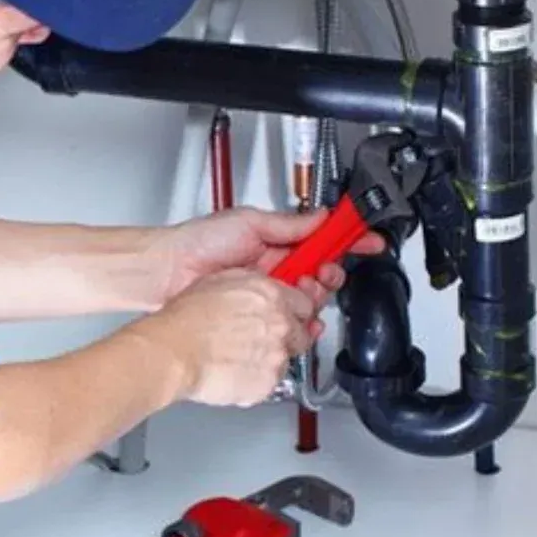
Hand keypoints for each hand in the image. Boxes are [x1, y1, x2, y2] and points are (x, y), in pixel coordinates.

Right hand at [125, 269, 318, 407]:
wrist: (174, 352)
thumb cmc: (187, 318)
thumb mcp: (220, 281)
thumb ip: (254, 285)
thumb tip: (265, 289)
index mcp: (272, 296)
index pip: (307, 302)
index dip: (295, 310)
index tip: (290, 313)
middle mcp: (281, 325)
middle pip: (303, 332)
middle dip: (287, 335)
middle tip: (260, 337)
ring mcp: (277, 356)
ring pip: (287, 358)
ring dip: (271, 357)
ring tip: (240, 355)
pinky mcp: (268, 384)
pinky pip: (271, 381)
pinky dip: (258, 377)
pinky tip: (235, 369)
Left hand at [156, 207, 383, 319]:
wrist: (168, 273)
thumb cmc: (198, 242)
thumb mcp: (249, 222)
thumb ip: (289, 223)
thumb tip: (322, 216)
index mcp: (277, 240)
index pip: (322, 239)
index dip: (348, 240)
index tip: (369, 240)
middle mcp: (276, 267)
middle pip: (323, 272)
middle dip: (331, 272)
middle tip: (321, 272)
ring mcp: (268, 291)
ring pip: (311, 298)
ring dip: (314, 295)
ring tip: (300, 289)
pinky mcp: (260, 314)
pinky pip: (291, 320)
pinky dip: (302, 320)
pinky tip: (300, 317)